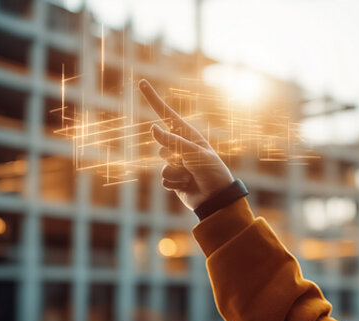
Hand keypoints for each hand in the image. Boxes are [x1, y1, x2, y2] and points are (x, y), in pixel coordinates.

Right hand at [138, 79, 234, 209]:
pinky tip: (187, 186)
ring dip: (177, 173)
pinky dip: (175, 184)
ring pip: (163, 165)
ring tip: (192, 177)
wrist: (217, 198)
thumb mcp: (194, 154)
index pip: (167, 115)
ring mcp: (176, 163)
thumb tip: (153, 127)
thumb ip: (173, 141)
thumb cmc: (211, 172)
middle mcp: (180, 147)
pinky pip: (163, 179)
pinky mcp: (173, 178)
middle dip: (175, 157)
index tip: (142, 83)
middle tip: (192, 166)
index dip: (153, 99)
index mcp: (188, 135)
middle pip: (162, 147)